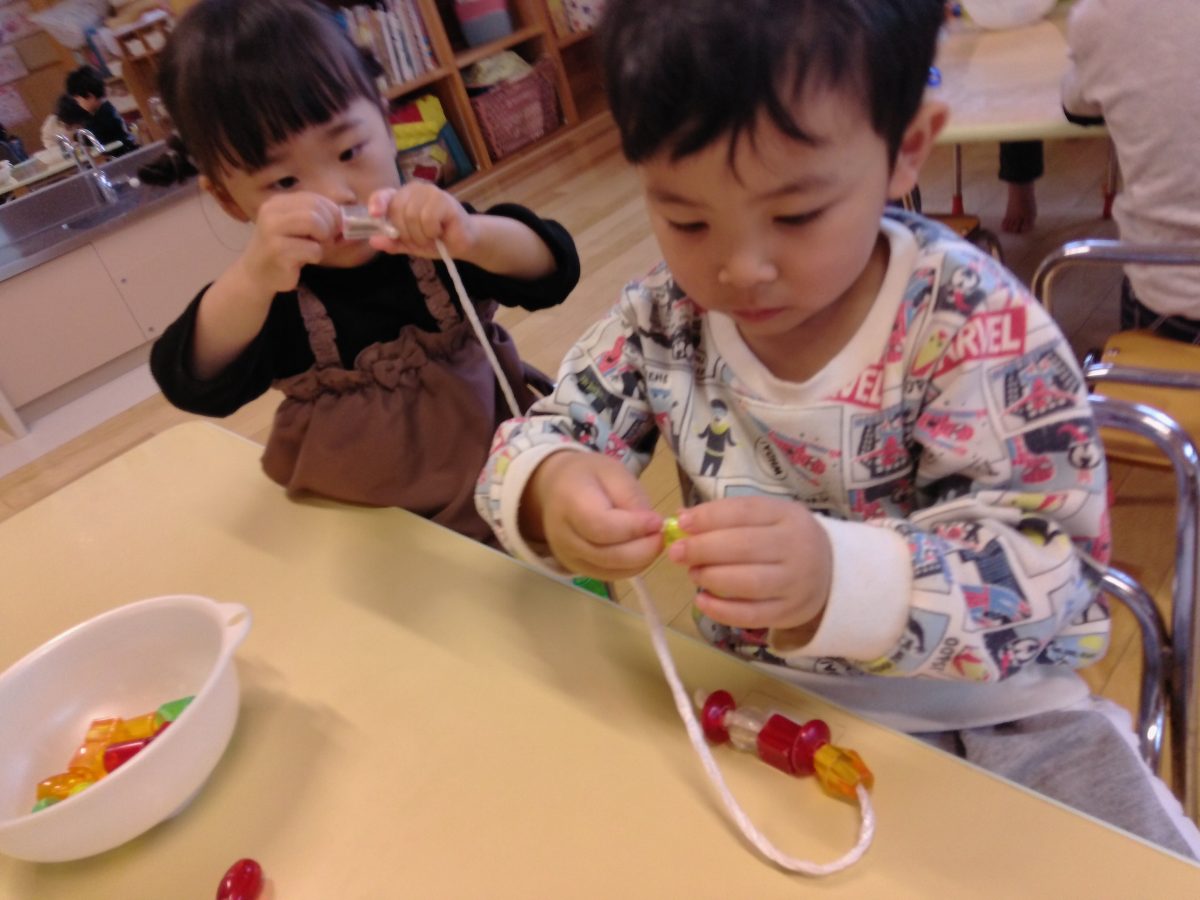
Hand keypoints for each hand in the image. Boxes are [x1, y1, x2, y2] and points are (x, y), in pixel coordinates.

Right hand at [237, 192, 340, 294]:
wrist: (257, 275)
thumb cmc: (284, 251)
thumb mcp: (301, 230)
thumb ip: (321, 220)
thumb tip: (352, 221)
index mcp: (279, 202)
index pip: (316, 199)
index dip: (332, 214)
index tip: (333, 229)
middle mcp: (272, 211)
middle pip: (317, 209)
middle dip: (330, 227)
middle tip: (325, 241)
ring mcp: (272, 230)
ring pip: (315, 223)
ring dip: (324, 240)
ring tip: (315, 248)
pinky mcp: (277, 250)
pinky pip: (312, 249)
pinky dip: (316, 256)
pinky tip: (304, 260)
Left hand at [367, 181, 477, 259]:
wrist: (462, 243)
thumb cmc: (435, 240)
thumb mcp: (409, 244)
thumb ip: (392, 242)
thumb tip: (373, 241)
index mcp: (402, 197)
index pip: (384, 195)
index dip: (377, 203)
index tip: (375, 215)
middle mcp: (415, 190)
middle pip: (397, 210)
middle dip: (406, 233)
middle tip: (420, 239)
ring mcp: (430, 192)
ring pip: (412, 216)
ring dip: (421, 235)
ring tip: (432, 236)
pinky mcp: (444, 199)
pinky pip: (428, 218)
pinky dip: (432, 232)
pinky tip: (441, 232)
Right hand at [525, 451, 663, 579]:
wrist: (556, 488)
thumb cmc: (589, 476)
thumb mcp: (614, 472)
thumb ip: (632, 499)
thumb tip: (652, 527)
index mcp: (569, 502)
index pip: (601, 526)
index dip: (633, 528)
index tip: (657, 521)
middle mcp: (563, 535)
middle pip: (606, 555)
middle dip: (643, 549)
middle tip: (662, 535)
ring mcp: (567, 556)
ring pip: (610, 570)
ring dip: (640, 560)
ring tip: (653, 540)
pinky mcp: (576, 568)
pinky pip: (609, 575)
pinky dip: (631, 567)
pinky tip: (641, 550)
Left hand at [666, 497, 831, 637]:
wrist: (832, 574)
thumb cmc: (786, 540)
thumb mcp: (768, 517)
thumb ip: (728, 516)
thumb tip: (681, 517)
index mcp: (789, 516)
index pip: (745, 511)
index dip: (710, 516)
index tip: (681, 522)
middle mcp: (796, 548)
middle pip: (744, 547)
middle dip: (703, 549)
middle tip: (677, 552)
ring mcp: (795, 583)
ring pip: (748, 582)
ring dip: (711, 577)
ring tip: (692, 573)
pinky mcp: (788, 612)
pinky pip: (751, 614)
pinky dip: (721, 610)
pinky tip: (701, 600)